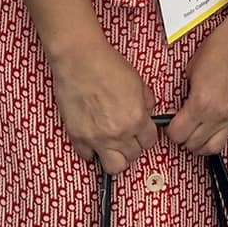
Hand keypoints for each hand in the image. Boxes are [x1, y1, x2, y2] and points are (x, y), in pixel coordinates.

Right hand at [50, 40, 158, 175]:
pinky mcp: (78, 137)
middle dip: (133, 147)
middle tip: (128, 137)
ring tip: (113, 146)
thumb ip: (146, 101)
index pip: (149, 142)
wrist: (79, 59)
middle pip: (133, 156)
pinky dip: (92, 151)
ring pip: (113, 167)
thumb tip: (147, 112)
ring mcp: (97, 138)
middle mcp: (118, 133)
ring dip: (115, 157)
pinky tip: (94, 138)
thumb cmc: (107, 65)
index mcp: (136, 119)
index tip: (142, 133)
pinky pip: (88, 157)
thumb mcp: (138, 81)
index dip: (147, 136)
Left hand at [169, 16, 227, 156]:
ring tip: (198, 135)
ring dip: (203, 145)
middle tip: (182, 130)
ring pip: (215, 147)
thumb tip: (184, 103)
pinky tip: (219, 124)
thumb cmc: (222, 46)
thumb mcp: (192, 68)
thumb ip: (187, 91)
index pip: (178, 134)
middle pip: (195, 145)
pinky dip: (224, 133)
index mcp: (201, 103)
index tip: (170, 124)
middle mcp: (219, 114)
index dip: (170, 131)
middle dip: (184, 140)